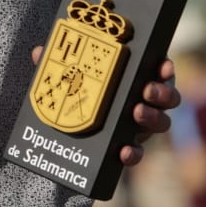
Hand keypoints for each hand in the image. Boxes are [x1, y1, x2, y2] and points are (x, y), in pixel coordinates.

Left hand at [29, 46, 178, 166]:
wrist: (71, 127)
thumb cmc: (78, 89)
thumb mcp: (67, 73)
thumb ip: (56, 63)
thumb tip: (38, 52)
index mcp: (136, 76)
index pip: (160, 70)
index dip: (166, 68)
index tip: (163, 65)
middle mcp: (145, 100)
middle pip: (168, 97)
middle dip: (161, 93)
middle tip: (147, 90)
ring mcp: (140, 124)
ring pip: (161, 123)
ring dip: (152, 118)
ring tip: (137, 113)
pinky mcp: (130, 146)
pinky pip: (137, 152)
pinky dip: (132, 153)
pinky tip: (122, 152)